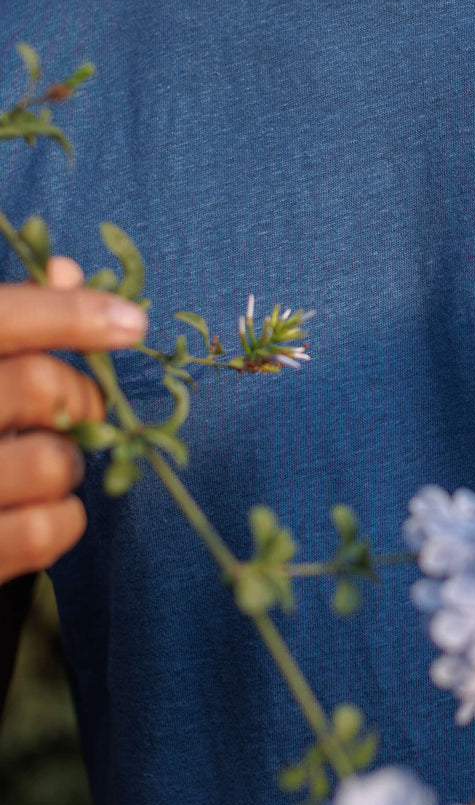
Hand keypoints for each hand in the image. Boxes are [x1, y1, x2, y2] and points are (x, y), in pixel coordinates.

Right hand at [0, 257, 146, 583]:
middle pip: (38, 386)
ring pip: (52, 462)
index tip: (132, 321)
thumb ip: (6, 321)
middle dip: (82, 395)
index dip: (68, 313)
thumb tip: (68, 272)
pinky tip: (44, 511)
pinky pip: (46, 531)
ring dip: (70, 462)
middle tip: (83, 407)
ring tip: (46, 462)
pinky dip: (64, 519)